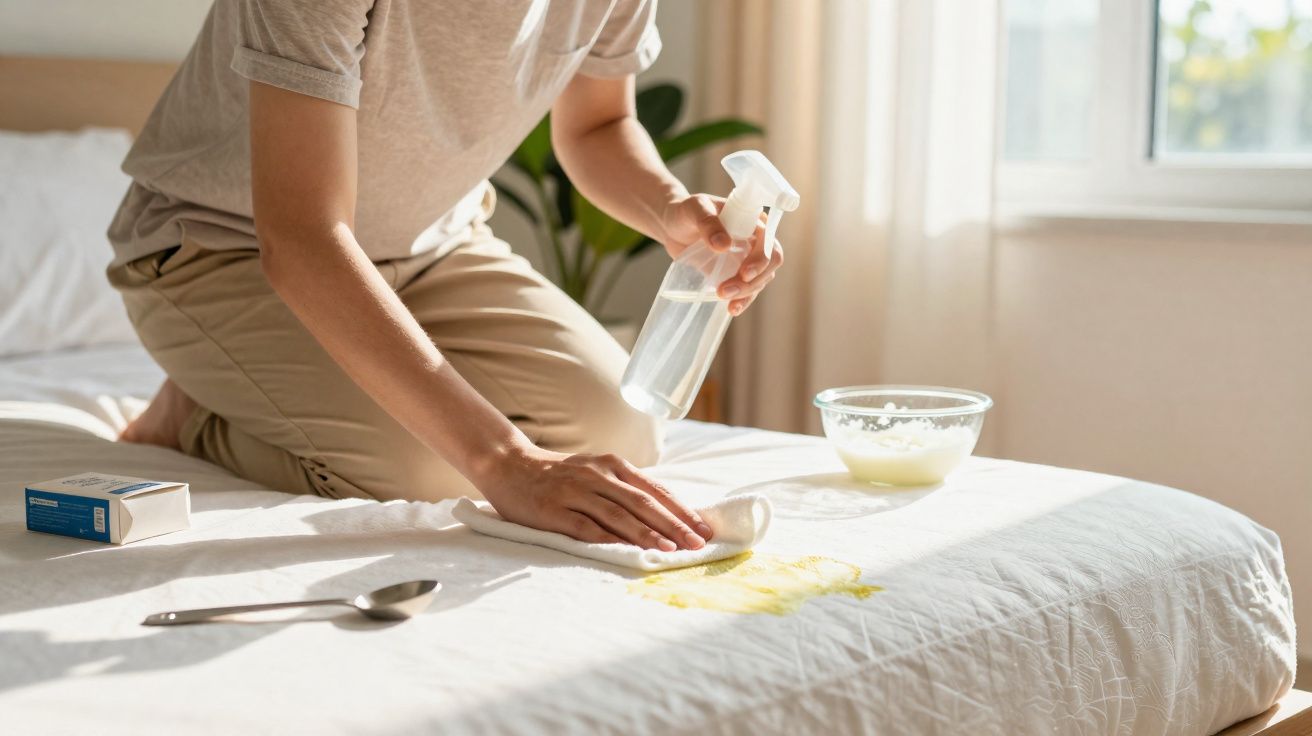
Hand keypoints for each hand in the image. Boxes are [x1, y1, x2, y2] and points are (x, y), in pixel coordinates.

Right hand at [477, 444, 713, 549]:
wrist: (508, 465)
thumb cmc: (560, 475)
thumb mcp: (597, 473)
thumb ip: (625, 489)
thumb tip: (666, 517)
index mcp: (612, 465)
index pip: (654, 489)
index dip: (681, 510)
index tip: (705, 529)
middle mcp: (597, 475)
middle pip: (642, 502)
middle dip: (674, 525)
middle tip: (698, 544)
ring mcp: (574, 491)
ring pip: (618, 514)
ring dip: (647, 534)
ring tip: (670, 550)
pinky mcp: (553, 509)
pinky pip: (585, 526)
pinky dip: (609, 539)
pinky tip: (626, 551)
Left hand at [661, 193, 784, 315]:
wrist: (673, 227)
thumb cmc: (686, 212)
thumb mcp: (694, 209)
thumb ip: (708, 223)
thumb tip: (724, 245)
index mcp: (753, 220)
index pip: (768, 241)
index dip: (762, 258)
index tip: (744, 273)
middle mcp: (755, 240)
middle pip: (769, 263)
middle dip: (753, 280)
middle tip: (726, 290)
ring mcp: (748, 258)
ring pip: (760, 279)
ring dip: (745, 292)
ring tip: (722, 296)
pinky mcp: (736, 273)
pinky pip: (747, 289)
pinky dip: (742, 301)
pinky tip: (732, 309)